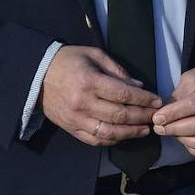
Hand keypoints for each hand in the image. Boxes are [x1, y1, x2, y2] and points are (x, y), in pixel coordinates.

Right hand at [41, 46, 161, 146]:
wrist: (37, 75)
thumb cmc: (69, 60)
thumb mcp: (94, 55)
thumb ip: (117, 70)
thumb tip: (138, 86)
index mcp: (89, 81)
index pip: (123, 94)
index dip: (143, 99)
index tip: (157, 100)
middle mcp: (82, 102)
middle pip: (119, 115)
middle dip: (141, 116)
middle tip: (155, 115)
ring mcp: (75, 118)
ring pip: (108, 131)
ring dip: (130, 133)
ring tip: (144, 129)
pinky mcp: (70, 128)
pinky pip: (94, 139)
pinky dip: (112, 140)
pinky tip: (124, 135)